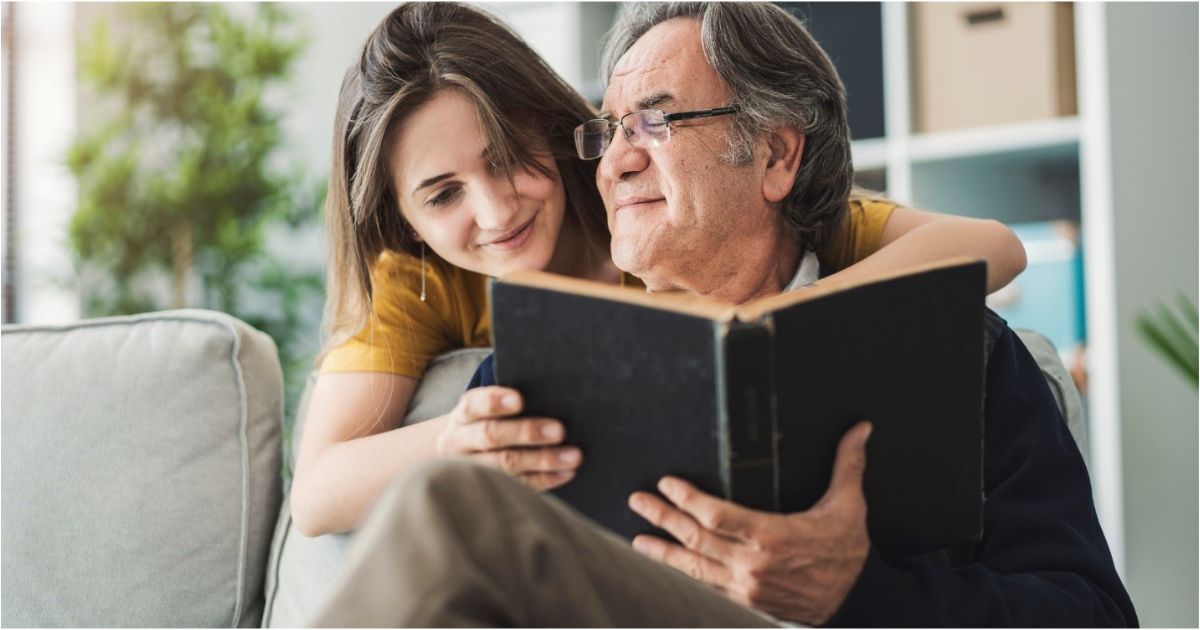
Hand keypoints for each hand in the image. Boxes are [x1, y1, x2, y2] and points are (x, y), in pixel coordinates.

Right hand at [435, 386, 580, 490]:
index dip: (494, 402)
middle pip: (491, 436)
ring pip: (506, 465)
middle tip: (559, 430)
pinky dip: (544, 479)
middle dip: (526, 432)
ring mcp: (473, 468)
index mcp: (464, 416)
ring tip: (573, 456)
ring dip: (543, 459)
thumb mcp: (482, 410)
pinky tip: (566, 473)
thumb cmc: (484, 423)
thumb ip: (507, 402)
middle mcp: (463, 442)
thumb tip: (548, 393)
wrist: (456, 454)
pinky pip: (518, 485)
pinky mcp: (490, 487)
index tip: (519, 400)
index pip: (474, 405)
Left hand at [628, 421, 872, 625]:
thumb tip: (860, 429)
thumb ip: (848, 466)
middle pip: (696, 538)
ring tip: (638, 538)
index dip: (687, 499)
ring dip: (663, 550)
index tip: (668, 484)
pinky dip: (682, 575)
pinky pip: (705, 587)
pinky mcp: (745, 602)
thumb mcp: (850, 507)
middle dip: (663, 517)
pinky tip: (666, 566)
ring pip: (694, 567)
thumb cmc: (847, 553)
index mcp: (773, 537)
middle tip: (638, 501)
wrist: (856, 603)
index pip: (716, 516)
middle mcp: (753, 564)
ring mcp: (746, 587)